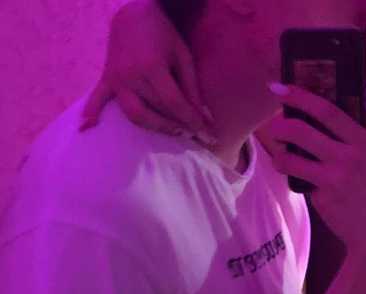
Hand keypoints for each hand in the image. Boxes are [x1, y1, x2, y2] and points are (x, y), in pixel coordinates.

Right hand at [81, 0, 214, 140]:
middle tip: (192, 132)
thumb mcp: (184, 57)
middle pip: (155, 111)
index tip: (207, 134)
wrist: (134, 14)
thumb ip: (193, 88)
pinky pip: (97, 98)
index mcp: (152, 67)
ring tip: (173, 130)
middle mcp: (131, 76)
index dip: (192, 120)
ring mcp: (116, 79)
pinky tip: (85, 127)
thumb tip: (205, 117)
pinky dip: (91, 112)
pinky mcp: (106, 79)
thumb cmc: (163, 35)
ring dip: (155, 127)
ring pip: (134, 114)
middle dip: (177, 125)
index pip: (174, 103)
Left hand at [268, 83, 365, 263]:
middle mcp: (347, 156)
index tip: (282, 88)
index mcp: (363, 141)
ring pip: (290, 158)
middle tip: (273, 127)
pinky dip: (296, 181)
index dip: (300, 96)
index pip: (326, 110)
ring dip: (279, 157)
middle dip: (279, 126)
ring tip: (281, 160)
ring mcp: (333, 177)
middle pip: (300, 130)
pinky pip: (300, 182)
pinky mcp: (321, 197)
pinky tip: (304, 185)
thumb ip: (349, 142)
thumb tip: (316, 126)